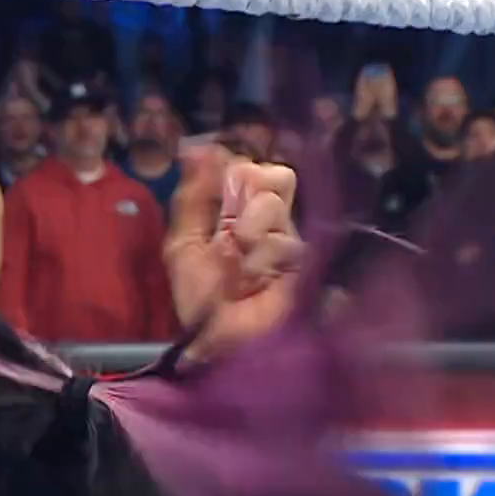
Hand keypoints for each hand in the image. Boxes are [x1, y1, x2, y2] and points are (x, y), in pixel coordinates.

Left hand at [165, 144, 303, 358]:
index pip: (251, 167)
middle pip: (276, 176)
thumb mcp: (184, 247)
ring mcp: (294, 242)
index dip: (236, 171)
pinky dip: (260, 261)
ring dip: (245, 236)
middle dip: (246, 198)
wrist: (220, 347)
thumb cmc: (202, 302)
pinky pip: (285, 242)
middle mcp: (273, 222)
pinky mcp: (310, 264)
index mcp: (243, 214)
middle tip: (231, 228)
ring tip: (235, 268)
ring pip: (274, 206)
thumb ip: (192, 199)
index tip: (219, 189)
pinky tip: (251, 282)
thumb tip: (197, 148)